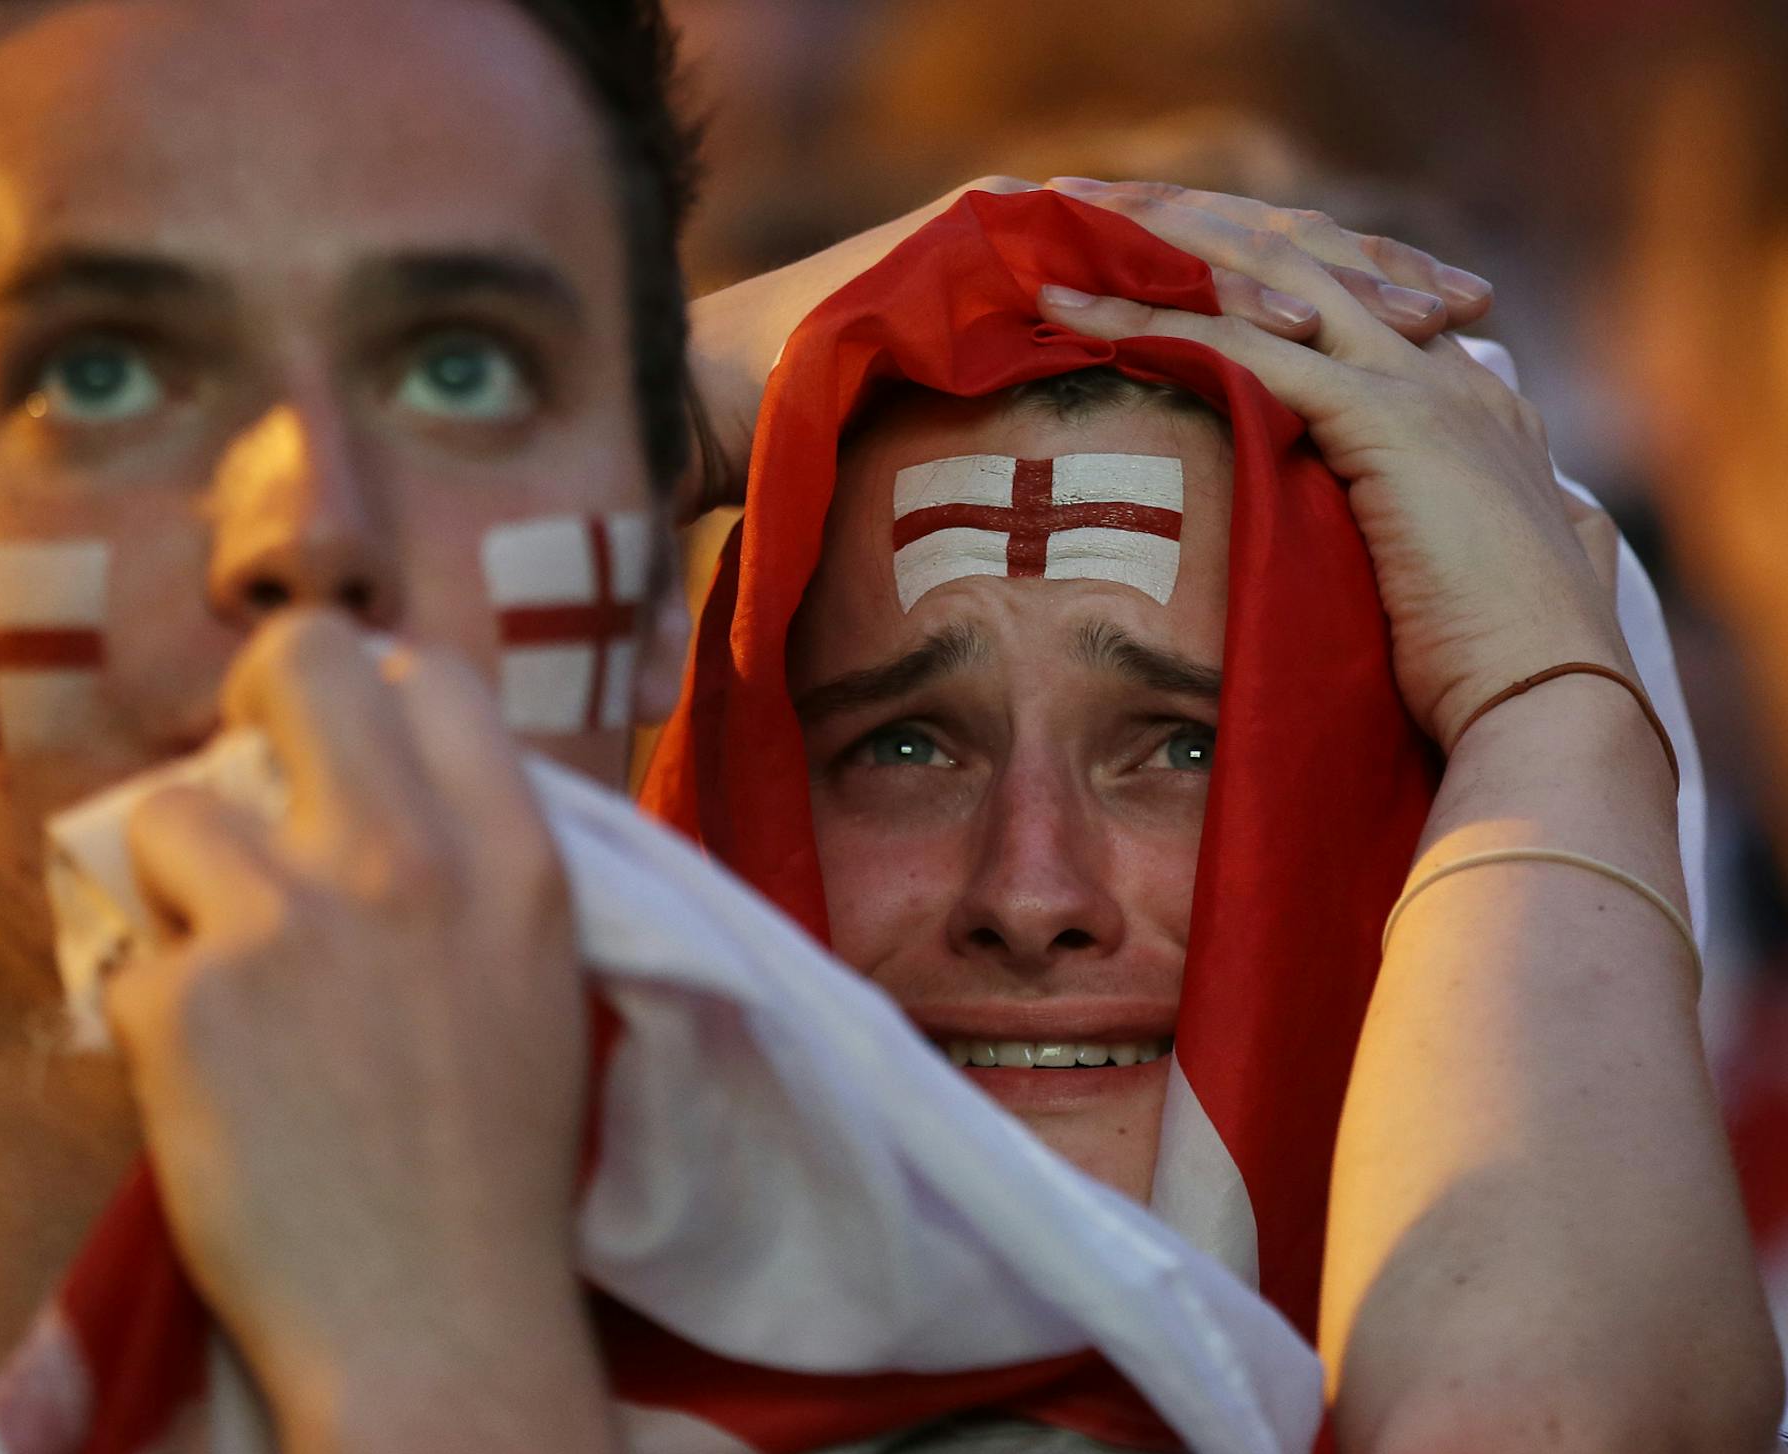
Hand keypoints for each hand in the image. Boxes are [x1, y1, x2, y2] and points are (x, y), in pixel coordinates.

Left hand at [103, 612, 590, 1399]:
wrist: (436, 1330)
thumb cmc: (497, 1169)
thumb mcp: (538, 984)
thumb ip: (474, 868)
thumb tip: (377, 778)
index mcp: (513, 860)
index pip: (434, 679)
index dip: (376, 698)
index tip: (347, 752)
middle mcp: (405, 862)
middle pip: (300, 661)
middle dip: (257, 696)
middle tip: (244, 773)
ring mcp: (288, 922)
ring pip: (167, 811)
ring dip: (180, 886)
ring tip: (224, 978)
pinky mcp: (187, 1000)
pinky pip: (133, 960)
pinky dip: (157, 1018)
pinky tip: (215, 1091)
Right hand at [684, 175, 1493, 513]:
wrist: (719, 402)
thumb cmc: (838, 443)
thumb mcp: (979, 442)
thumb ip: (1062, 440)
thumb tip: (1136, 503)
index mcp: (1080, 276)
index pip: (1228, 276)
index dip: (1333, 298)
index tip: (1429, 335)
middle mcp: (1069, 231)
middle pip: (1244, 244)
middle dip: (1359, 277)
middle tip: (1461, 311)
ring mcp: (1035, 223)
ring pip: (1207, 234)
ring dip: (1315, 274)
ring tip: (1411, 312)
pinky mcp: (996, 233)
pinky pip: (1123, 254)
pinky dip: (1209, 285)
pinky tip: (1293, 320)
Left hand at [1035, 181, 1629, 755]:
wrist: (1551, 709)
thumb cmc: (1494, 679)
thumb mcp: (1451, 589)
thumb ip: (1426, 547)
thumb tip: (1390, 565)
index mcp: (1474, 409)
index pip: (1357, 303)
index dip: (1263, 281)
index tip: (1174, 275)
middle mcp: (1451, 376)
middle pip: (1309, 262)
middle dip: (1201, 235)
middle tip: (1098, 219)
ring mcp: (1424, 387)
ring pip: (1269, 283)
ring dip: (1160, 257)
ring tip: (1062, 243)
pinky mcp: (1385, 420)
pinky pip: (1245, 348)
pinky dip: (1154, 325)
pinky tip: (1074, 320)